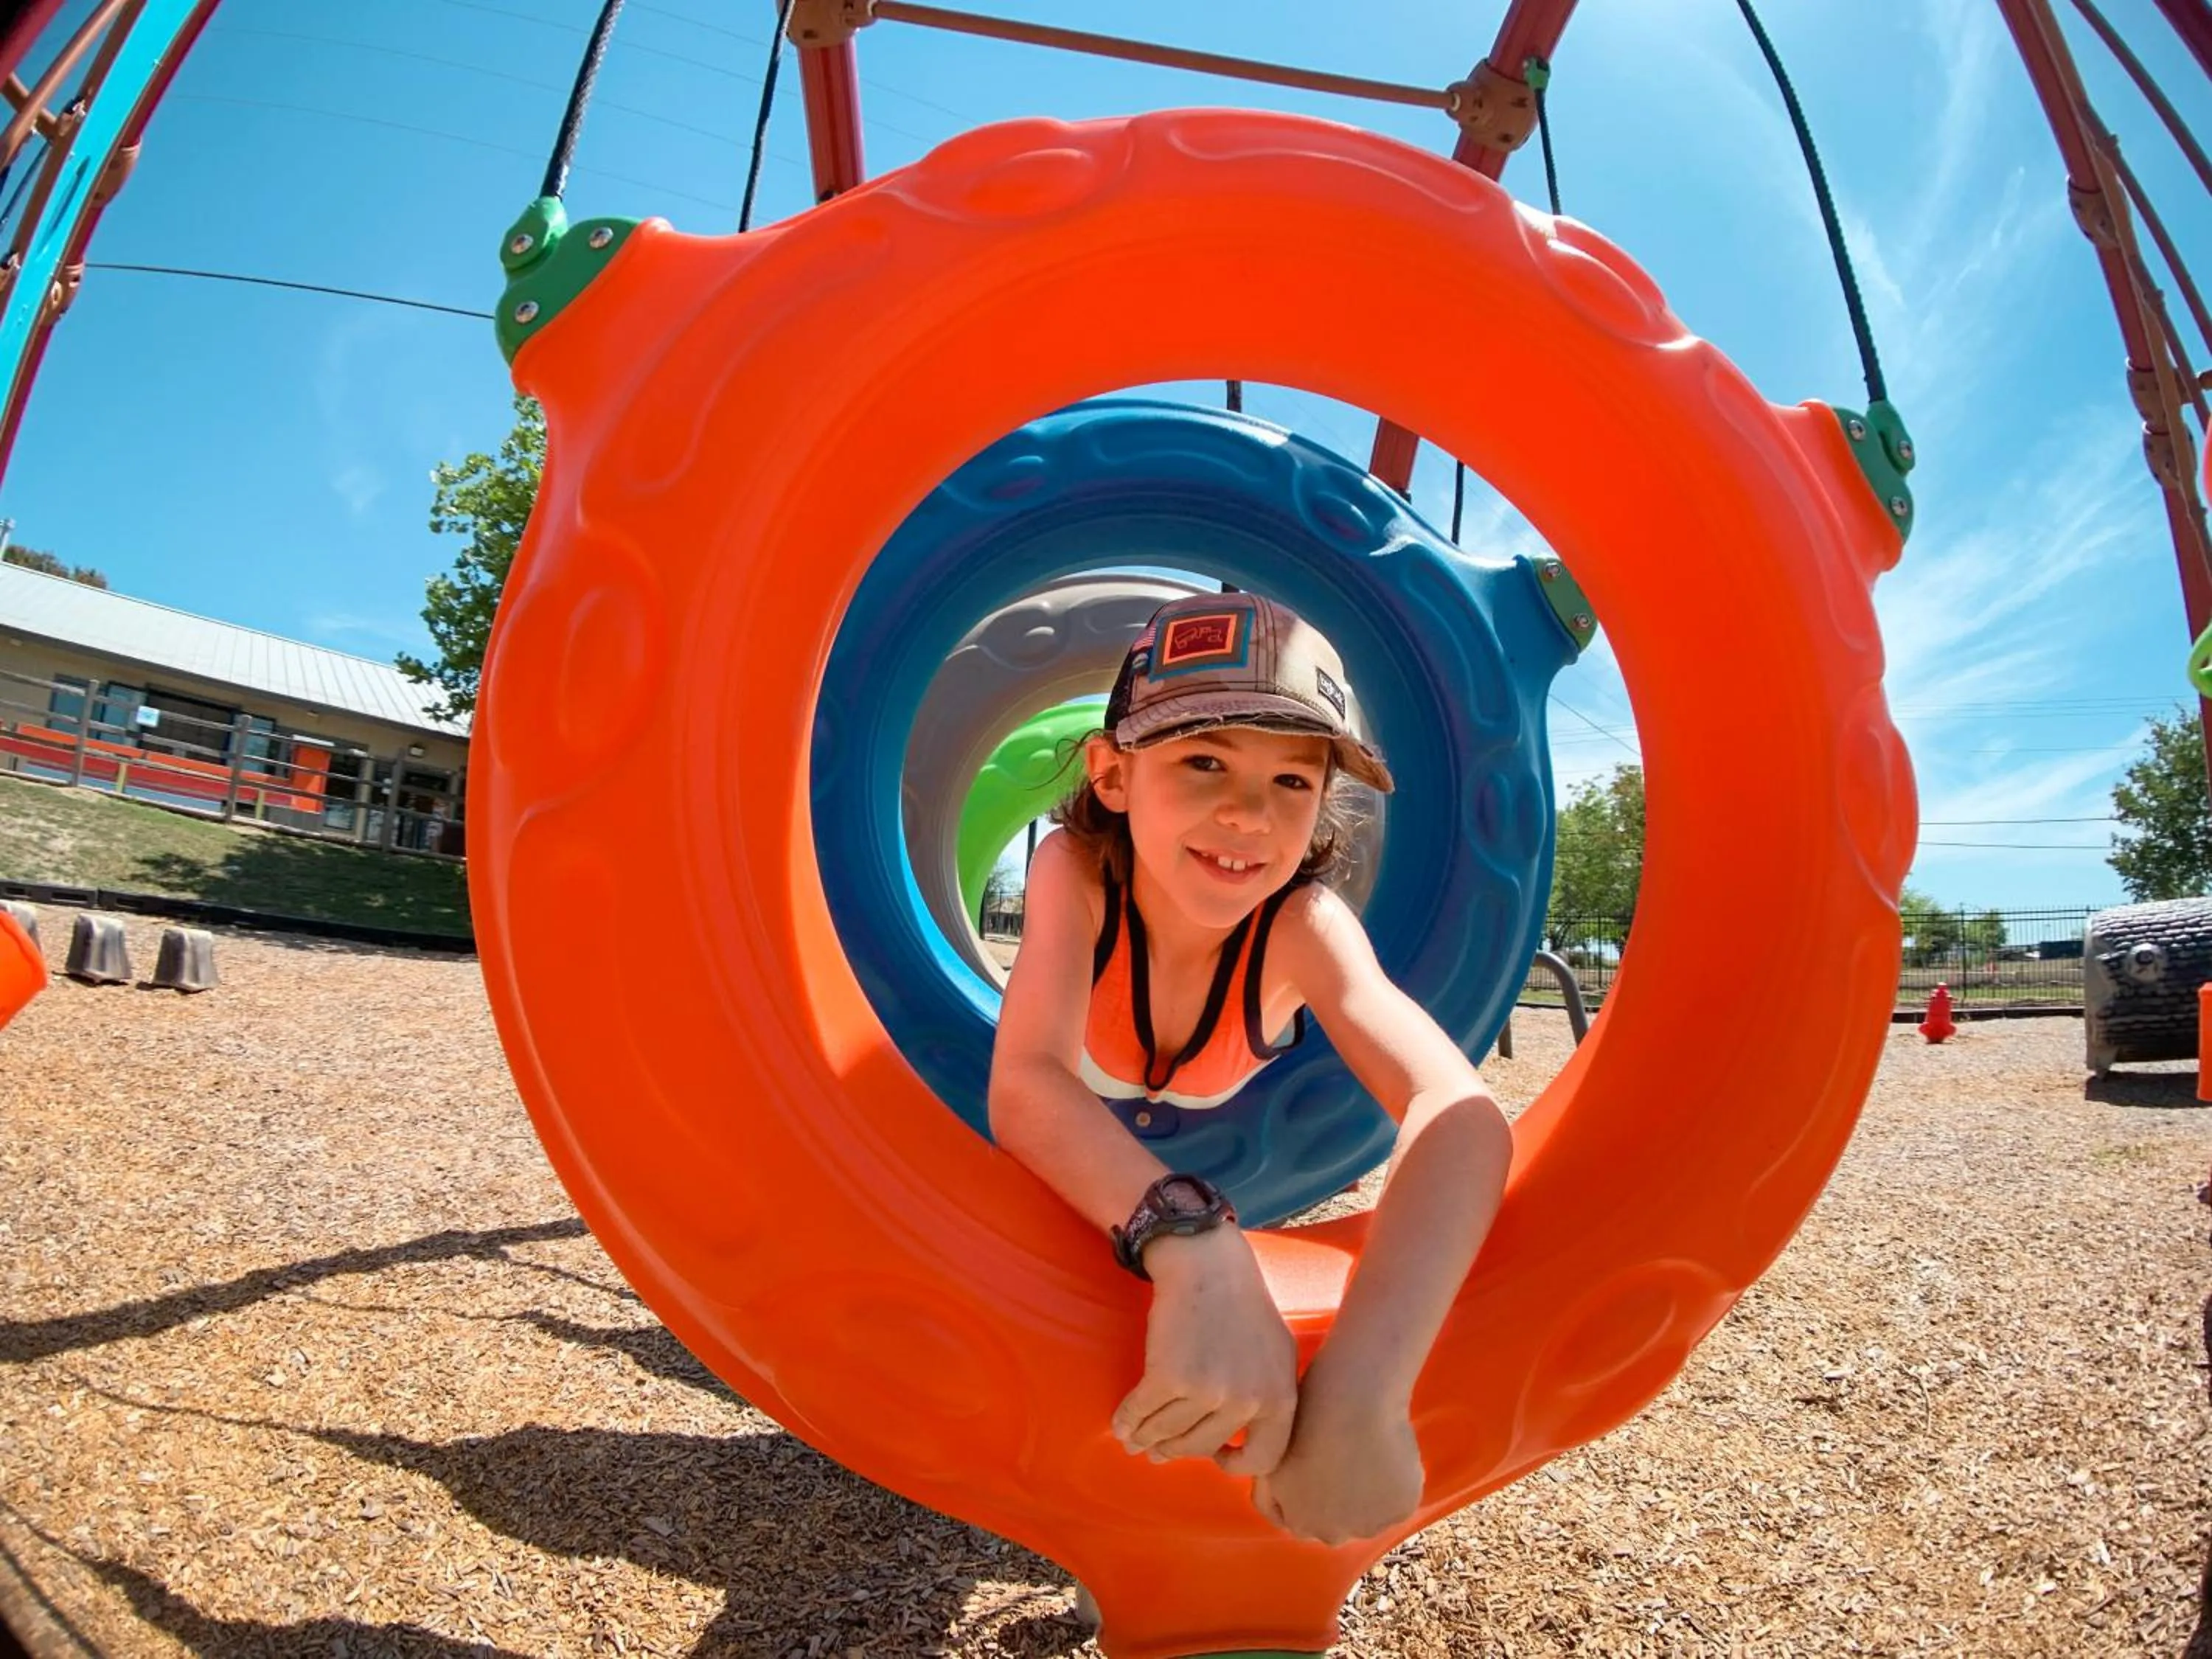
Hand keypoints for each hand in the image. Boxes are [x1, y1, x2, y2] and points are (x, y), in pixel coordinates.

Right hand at [1110, 1229, 1297, 1471]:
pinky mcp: (1170, 1377)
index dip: (1238, 1467)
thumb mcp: (1277, 1354)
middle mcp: (1247, 1401)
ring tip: (1134, 1440)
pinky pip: (1142, 1411)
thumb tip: (1237, 1447)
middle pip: (1203, 1447)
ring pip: (1168, 1432)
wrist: (1207, 1264)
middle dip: (1175, 1451)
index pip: (1264, 1458)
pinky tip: (1120, 1424)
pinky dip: (1126, 1420)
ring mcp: (1208, 1391)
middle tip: (1158, 1452)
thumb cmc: (1242, 1305)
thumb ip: (1267, 1399)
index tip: (1217, 1459)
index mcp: (1280, 1398)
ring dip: (1145, 1438)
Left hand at [1252, 1364, 1424, 1545]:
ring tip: (1368, 1454)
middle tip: (1342, 1458)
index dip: (1302, 1493)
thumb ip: (1269, 1490)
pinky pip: (1398, 1500)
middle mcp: (1332, 1535)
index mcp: (1298, 1523)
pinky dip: (1397, 1483)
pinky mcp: (1401, 1509)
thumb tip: (1275, 1502)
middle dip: (1335, 1499)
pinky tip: (1390, 1452)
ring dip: (1368, 1495)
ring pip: (1369, 1513)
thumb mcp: (1271, 1457)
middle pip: (1333, 1522)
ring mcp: (1369, 1526)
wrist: (1353, 1399)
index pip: (1296, 1520)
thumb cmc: (1305, 1415)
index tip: (1311, 1465)